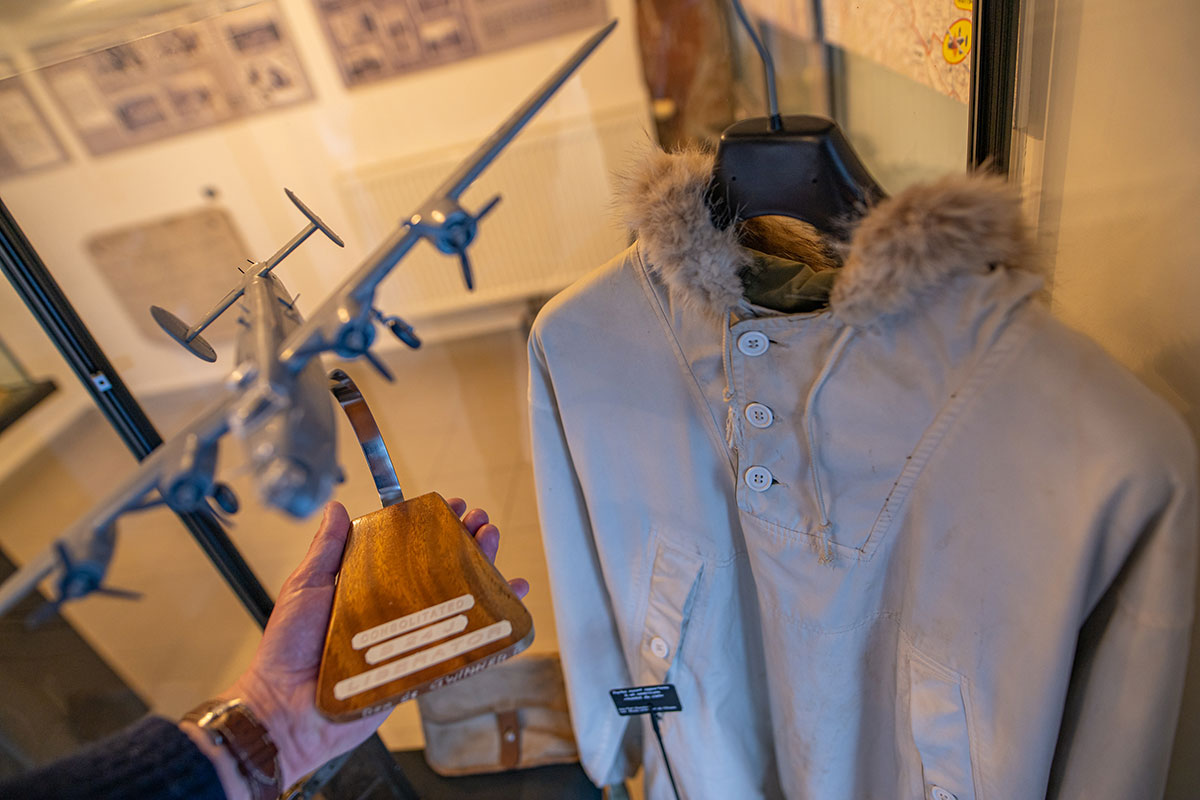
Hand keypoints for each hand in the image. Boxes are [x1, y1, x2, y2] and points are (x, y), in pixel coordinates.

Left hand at [184, 498, 525, 796]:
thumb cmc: (287, 650)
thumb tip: (337, 508)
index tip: (452, 507)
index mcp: (368, 586)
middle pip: (441, 569)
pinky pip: (461, 642)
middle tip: (481, 522)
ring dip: (483, 569)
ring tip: (493, 544)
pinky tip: (508, 601)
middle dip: (467, 542)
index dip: (434, 527)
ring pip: (457, 599)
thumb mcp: (305, 586)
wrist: (288, 709)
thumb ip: (326, 549)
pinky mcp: (420, 665)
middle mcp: (393, 608)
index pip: (409, 549)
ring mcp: (409, 637)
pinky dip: (491, 622)